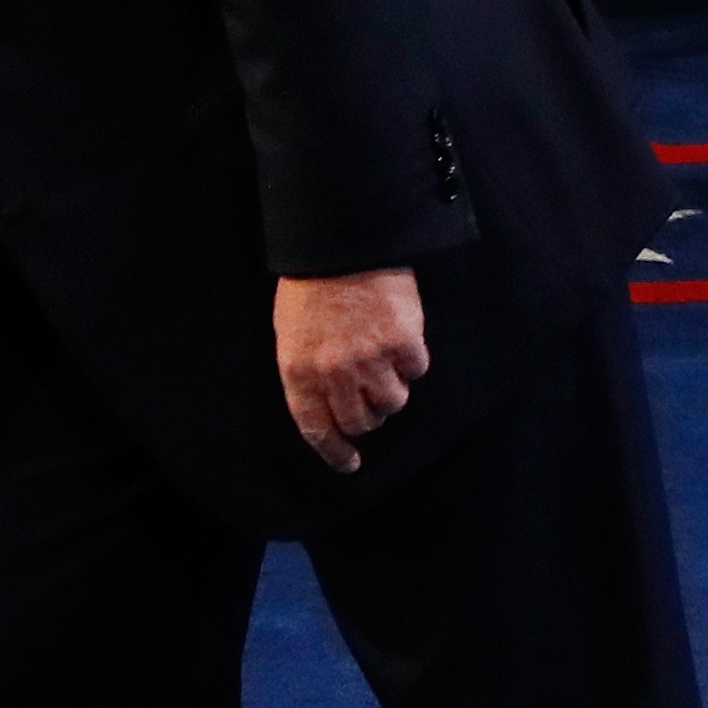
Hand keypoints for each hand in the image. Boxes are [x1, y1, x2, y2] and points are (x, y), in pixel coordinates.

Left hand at [275, 268, 427, 473]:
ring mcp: (370, 360)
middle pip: (361, 422)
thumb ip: (305, 372)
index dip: (334, 452)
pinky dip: (411, 360)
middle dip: (366, 417)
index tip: (349, 464)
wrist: (341, 243)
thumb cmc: (311, 287)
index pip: (317, 429)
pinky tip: (399, 336)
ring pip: (393, 402)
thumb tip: (324, 406)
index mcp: (299, 371)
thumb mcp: (290, 334)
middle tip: (369, 398)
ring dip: (391, 388)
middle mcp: (335, 374)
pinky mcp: (403, 343)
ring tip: (383, 359)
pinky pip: (416, 371)